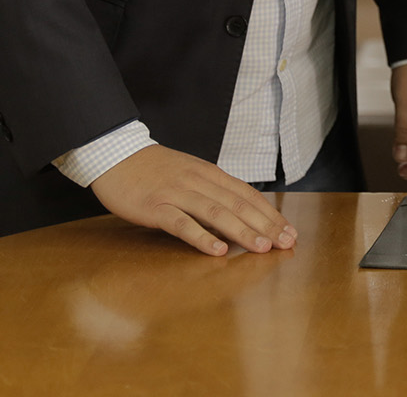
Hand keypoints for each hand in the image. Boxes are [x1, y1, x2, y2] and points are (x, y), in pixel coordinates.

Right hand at [90, 144, 294, 256]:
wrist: (116, 155)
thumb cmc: (155, 169)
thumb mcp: (190, 173)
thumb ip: (213, 191)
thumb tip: (240, 215)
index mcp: (209, 173)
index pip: (247, 195)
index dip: (270, 214)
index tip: (289, 231)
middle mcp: (198, 181)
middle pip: (238, 205)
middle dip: (265, 225)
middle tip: (286, 244)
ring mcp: (177, 193)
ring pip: (216, 213)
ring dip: (242, 231)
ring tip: (262, 248)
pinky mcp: (156, 207)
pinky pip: (182, 223)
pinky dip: (201, 237)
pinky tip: (218, 250)